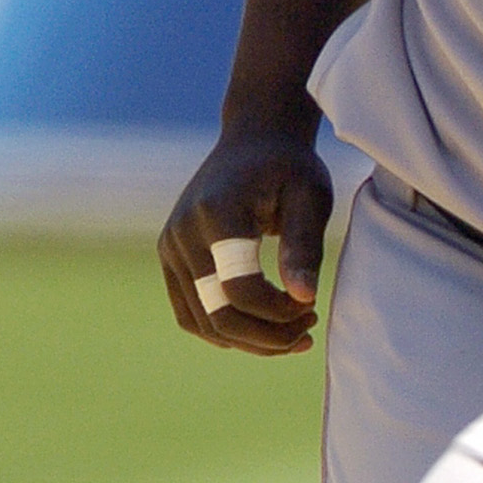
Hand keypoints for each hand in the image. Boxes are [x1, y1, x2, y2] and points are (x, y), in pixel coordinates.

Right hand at [158, 125, 333, 355]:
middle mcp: (183, 233)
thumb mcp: (310, 197)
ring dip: (250, 341)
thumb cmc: (289, 168)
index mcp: (217, 214)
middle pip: (218, 314)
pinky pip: (191, 314)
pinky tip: (264, 328)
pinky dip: (226, 331)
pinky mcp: (170, 257)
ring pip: (203, 323)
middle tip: (308, 328)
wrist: (254, 141)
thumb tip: (304, 298)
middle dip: (268, 337)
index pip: (241, 289)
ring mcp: (171, 247)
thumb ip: (304, 247)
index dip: (280, 313)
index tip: (312, 305)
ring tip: (294, 332)